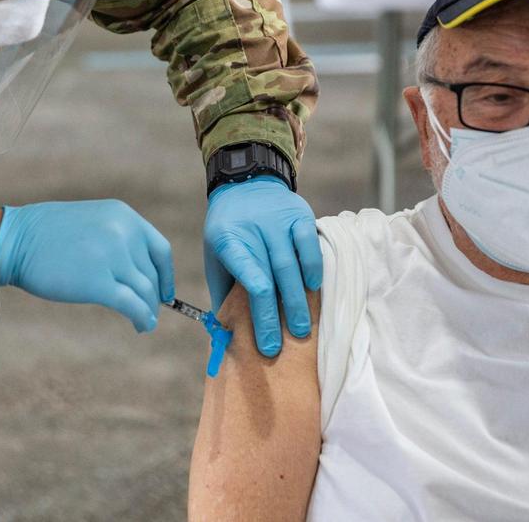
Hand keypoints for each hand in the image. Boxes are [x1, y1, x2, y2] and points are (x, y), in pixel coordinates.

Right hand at [0, 200, 174, 331]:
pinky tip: (141, 326)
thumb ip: (118, 240)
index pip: (160, 250)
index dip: (166, 275)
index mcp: (124, 216)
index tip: (165, 292)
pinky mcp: (99, 283)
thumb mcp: (92, 222)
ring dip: (148, 310)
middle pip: (152, 274)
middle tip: (148, 312)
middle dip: (153, 297)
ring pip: (145, 291)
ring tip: (145, 323)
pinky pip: (132, 304)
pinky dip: (142, 318)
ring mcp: (113, 257)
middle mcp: (124, 233)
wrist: (15, 240)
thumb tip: (140, 275)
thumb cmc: (46, 235)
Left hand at [204, 176, 321, 356]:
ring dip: (298, 301)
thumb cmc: (229, 230)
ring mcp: (279, 221)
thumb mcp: (215, 255)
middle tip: (283, 346)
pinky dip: (313, 269)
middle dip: (277, 317)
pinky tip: (313, 288)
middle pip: (271, 279)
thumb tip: (226, 332)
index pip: (248, 279)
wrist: (246, 182)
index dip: (258, 313)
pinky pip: (309, 246)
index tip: (265, 342)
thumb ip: (222, 290)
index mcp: (229, 240)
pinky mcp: (300, 215)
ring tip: (302, 329)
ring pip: (292, 266)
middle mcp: (254, 230)